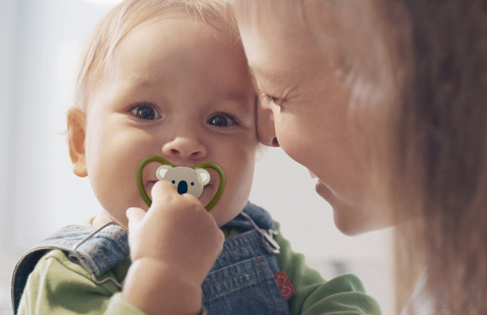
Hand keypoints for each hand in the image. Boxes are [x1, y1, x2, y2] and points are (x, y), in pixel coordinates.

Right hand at [123, 180, 223, 313]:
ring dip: (193, 222)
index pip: (164, 186)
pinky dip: (204, 237)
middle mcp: (190, 205)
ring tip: (181, 242)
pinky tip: (193, 250)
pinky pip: (211, 231)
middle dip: (178, 209)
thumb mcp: (136, 232)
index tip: (157, 206)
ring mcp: (206, 219)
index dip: (159, 196)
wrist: (167, 279)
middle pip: (185, 198)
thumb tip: (133, 211)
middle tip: (169, 228)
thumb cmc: (148, 254)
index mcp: (168, 200)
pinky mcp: (217, 235)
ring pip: (199, 215)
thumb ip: (137, 216)